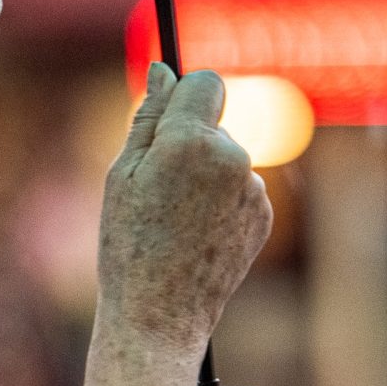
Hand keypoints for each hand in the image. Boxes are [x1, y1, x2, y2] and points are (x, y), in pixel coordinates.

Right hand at [94, 64, 272, 354]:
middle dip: (190, 143)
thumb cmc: (129, 244)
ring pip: (227, 159)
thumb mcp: (122, 174)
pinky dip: (221, 203)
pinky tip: (197, 234)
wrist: (160, 314)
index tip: (169, 116)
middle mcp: (232, 158)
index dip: (185, 96)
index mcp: (191, 142)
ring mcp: (253, 189)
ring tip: (175, 220)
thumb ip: (149, 117)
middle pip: (214, 125)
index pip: (205, 83)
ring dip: (206, 176)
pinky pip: (240, 190)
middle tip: (157, 189)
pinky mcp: (264, 216)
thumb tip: (164, 71)